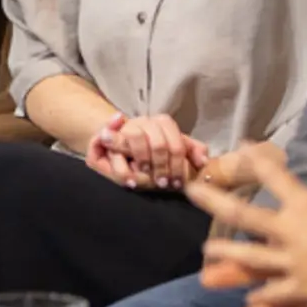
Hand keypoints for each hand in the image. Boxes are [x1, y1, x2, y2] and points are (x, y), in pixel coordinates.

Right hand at [85, 113, 207, 189]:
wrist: (117, 145)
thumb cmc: (151, 154)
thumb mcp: (173, 151)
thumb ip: (191, 151)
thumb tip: (204, 160)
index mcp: (161, 124)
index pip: (176, 143)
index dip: (177, 164)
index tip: (176, 183)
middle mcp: (143, 122)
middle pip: (157, 142)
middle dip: (161, 166)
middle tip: (161, 183)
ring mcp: (123, 128)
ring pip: (135, 137)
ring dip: (142, 161)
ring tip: (144, 181)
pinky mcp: (102, 137)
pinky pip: (109, 143)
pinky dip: (119, 160)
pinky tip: (130, 181)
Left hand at [189, 150, 306, 306]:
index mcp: (306, 207)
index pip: (276, 177)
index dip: (257, 160)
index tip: (239, 146)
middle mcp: (289, 232)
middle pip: (243, 215)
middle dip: (213, 201)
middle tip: (191, 191)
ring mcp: (288, 262)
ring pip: (249, 256)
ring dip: (226, 254)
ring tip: (205, 252)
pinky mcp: (296, 288)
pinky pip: (275, 293)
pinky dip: (263, 299)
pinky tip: (248, 302)